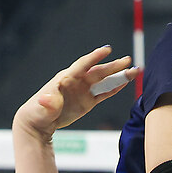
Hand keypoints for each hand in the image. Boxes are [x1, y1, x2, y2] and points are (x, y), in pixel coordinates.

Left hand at [13, 47, 137, 142]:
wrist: (38, 122)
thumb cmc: (37, 113)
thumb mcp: (42, 108)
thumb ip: (48, 103)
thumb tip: (47, 99)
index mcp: (66, 79)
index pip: (83, 65)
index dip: (95, 57)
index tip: (107, 50)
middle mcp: (77, 82)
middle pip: (98, 72)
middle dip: (113, 66)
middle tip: (128, 61)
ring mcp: (83, 91)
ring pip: (104, 81)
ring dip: (118, 76)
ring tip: (134, 71)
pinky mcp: (87, 102)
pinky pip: (103, 93)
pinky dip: (114, 88)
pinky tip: (125, 83)